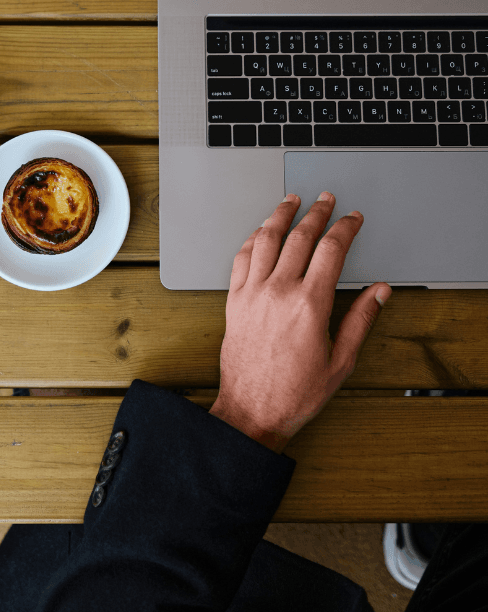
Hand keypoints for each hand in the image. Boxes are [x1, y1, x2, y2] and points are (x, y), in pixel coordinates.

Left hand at [209, 191, 391, 452]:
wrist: (251, 411)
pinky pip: (241, 258)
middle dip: (316, 213)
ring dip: (280, 215)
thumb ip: (361, 320)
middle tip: (326, 200)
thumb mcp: (340, 361)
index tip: (353, 219)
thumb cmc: (293, 393)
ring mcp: (252, 294)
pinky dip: (253, 239)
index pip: (331, 250)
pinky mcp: (234, 301)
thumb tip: (378, 292)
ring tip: (291, 201)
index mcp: (309, 305)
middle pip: (299, 237)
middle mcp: (279, 293)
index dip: (345, 228)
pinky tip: (261, 232)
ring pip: (266, 240)